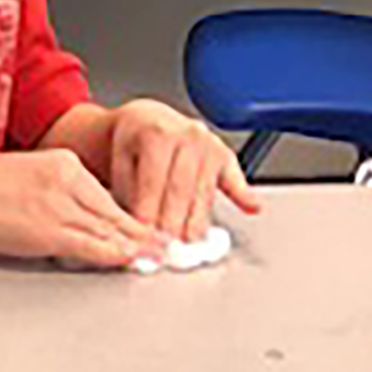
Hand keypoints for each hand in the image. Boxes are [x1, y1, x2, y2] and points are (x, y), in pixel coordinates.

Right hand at [0, 148, 164, 268]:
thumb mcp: (23, 177)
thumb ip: (52, 193)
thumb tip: (69, 219)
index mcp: (63, 163)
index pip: (106, 195)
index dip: (130, 215)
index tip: (146, 228)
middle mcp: (69, 180)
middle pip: (115, 211)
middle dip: (143, 231)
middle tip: (167, 245)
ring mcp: (60, 205)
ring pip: (109, 228)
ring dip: (137, 245)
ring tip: (158, 257)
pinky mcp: (49, 229)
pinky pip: (91, 244)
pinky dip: (115, 253)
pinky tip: (130, 260)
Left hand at [105, 98, 257, 243]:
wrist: (145, 122)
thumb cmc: (130, 147)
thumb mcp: (119, 163)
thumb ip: (126, 191)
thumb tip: (137, 227)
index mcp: (157, 133)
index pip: (153, 182)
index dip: (148, 214)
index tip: (144, 237)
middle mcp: (187, 134)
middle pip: (180, 189)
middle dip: (171, 223)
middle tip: (164, 248)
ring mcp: (209, 144)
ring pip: (204, 191)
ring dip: (197, 222)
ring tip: (187, 244)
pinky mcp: (224, 155)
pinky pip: (234, 178)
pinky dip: (244, 195)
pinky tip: (252, 208)